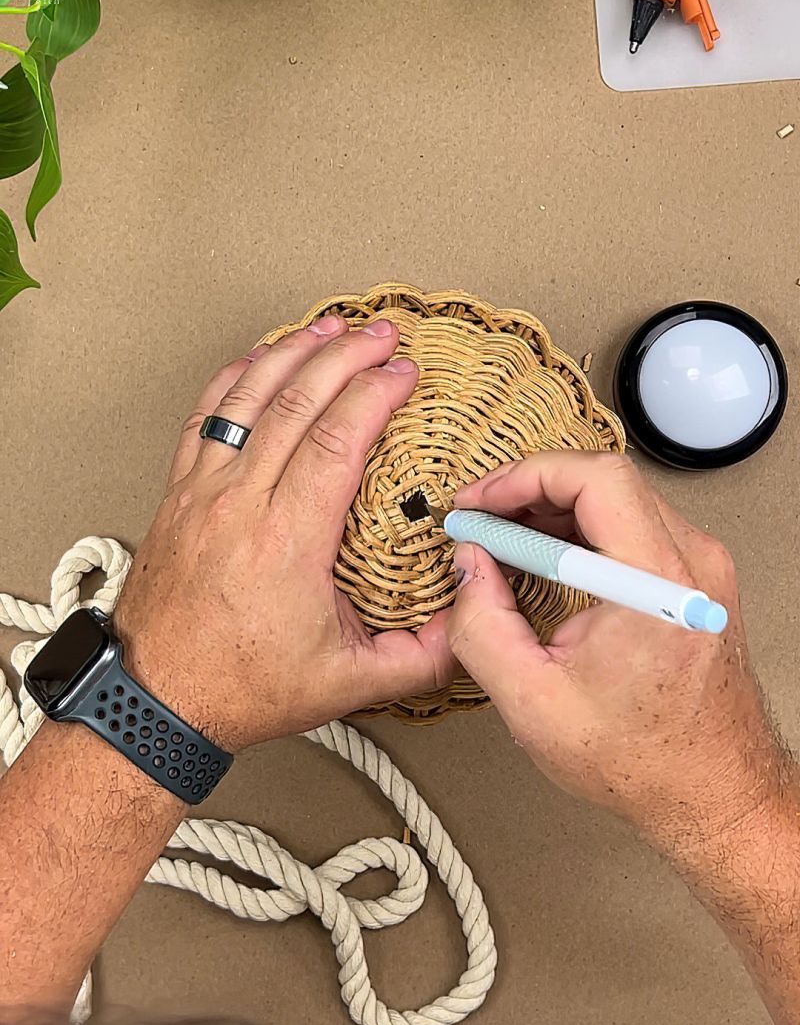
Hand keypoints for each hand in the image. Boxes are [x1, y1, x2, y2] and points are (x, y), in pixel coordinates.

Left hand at [113, 317, 453, 751]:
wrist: (158, 698)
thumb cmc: (244, 686)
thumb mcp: (349, 684)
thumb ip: (422, 657)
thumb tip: (471, 624)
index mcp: (287, 540)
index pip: (337, 439)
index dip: (374, 393)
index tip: (404, 372)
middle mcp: (240, 503)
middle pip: (297, 402)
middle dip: (346, 355)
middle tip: (383, 333)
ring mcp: (202, 492)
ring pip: (248, 397)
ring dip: (293, 351)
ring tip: (330, 326)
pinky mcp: (178, 494)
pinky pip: (205, 415)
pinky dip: (236, 378)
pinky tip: (259, 358)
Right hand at [446, 452, 783, 847]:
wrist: (711, 792)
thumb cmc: (641, 759)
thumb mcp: (532, 703)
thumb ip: (482, 627)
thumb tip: (468, 566)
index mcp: (657, 585)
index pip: (594, 480)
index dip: (523, 477)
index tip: (480, 503)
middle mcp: (690, 564)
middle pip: (604, 480)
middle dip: (529, 489)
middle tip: (481, 517)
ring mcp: (699, 568)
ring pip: (617, 497)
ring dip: (552, 508)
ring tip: (502, 535)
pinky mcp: (694, 579)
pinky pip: (632, 525)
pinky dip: (580, 529)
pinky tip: (543, 554)